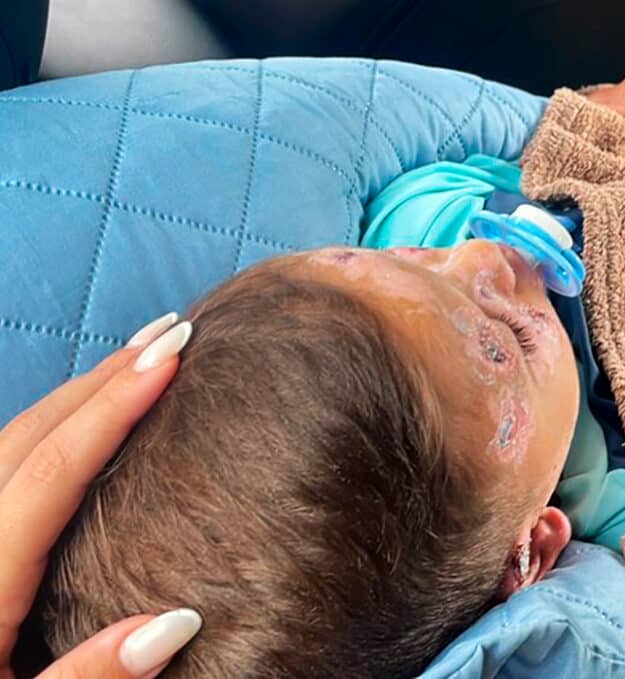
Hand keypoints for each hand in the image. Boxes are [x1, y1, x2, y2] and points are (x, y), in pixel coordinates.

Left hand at [0, 313, 199, 678]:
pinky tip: (89, 422)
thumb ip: (90, 674)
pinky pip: (8, 462)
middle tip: (170, 333)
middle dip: (104, 378)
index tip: (168, 358)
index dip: (114, 408)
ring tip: (141, 361)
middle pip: (33, 436)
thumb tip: (180, 622)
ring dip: (82, 394)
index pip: (55, 470)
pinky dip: (57, 426)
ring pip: (15, 439)